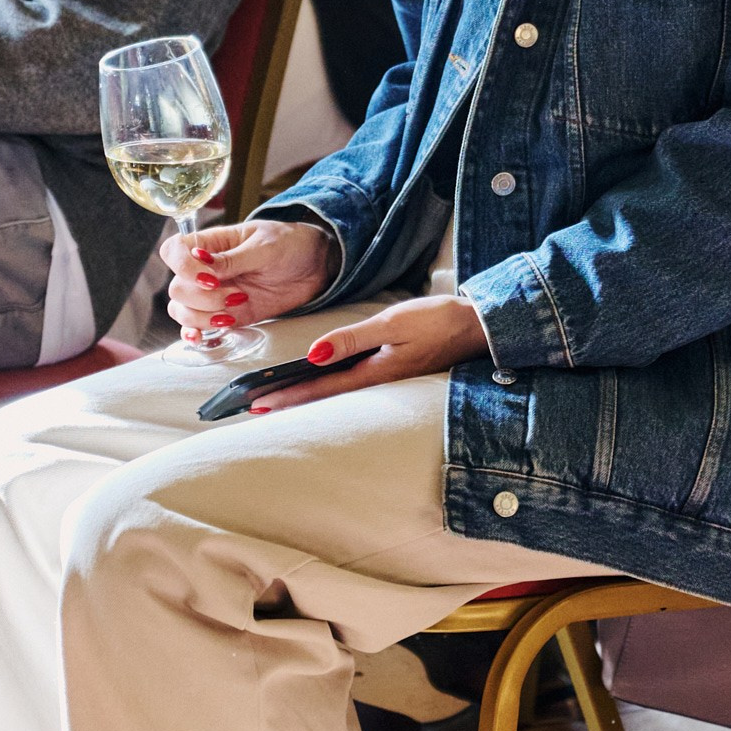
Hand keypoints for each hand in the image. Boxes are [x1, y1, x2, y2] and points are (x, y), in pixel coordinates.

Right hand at [162, 215, 334, 341]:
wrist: (316, 266)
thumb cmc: (290, 244)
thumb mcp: (265, 246)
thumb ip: (233, 259)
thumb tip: (202, 262)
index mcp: (211, 243)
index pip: (173, 251)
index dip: (182, 267)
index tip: (210, 277)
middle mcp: (205, 270)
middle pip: (176, 288)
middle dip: (202, 297)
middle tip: (236, 295)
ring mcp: (213, 295)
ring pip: (182, 311)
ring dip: (203, 317)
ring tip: (234, 311)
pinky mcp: (226, 315)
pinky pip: (197, 328)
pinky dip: (195, 334)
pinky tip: (203, 337)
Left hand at [243, 290, 490, 411]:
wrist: (478, 327)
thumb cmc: (438, 321)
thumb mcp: (393, 323)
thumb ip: (352, 339)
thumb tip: (313, 355)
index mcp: (373, 373)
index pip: (319, 388)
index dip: (287, 397)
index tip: (256, 404)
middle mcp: (376, 382)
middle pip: (322, 396)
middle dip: (288, 403)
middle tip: (253, 409)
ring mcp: (385, 380)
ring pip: (335, 392)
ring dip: (304, 397)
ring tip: (275, 400)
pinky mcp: (392, 372)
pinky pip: (350, 385)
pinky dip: (326, 387)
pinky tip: (316, 384)